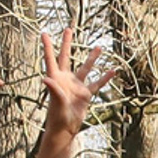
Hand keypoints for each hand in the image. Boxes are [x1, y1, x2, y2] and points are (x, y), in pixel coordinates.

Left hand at [40, 26, 112, 144]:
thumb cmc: (57, 116)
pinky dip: (104, 78)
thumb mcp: (56, 102)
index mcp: (56, 78)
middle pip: (66, 57)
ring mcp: (76, 85)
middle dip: (67, 43)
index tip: (44, 33)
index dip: (47, 46)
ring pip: (85, 68)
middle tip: (68, 29)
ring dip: (92, 58)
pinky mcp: (85, 94)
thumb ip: (53, 89)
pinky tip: (112, 71)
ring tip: (99, 47)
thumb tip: (44, 79)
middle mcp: (65, 79)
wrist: (65, 129)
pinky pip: (97, 83)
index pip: (51, 58)